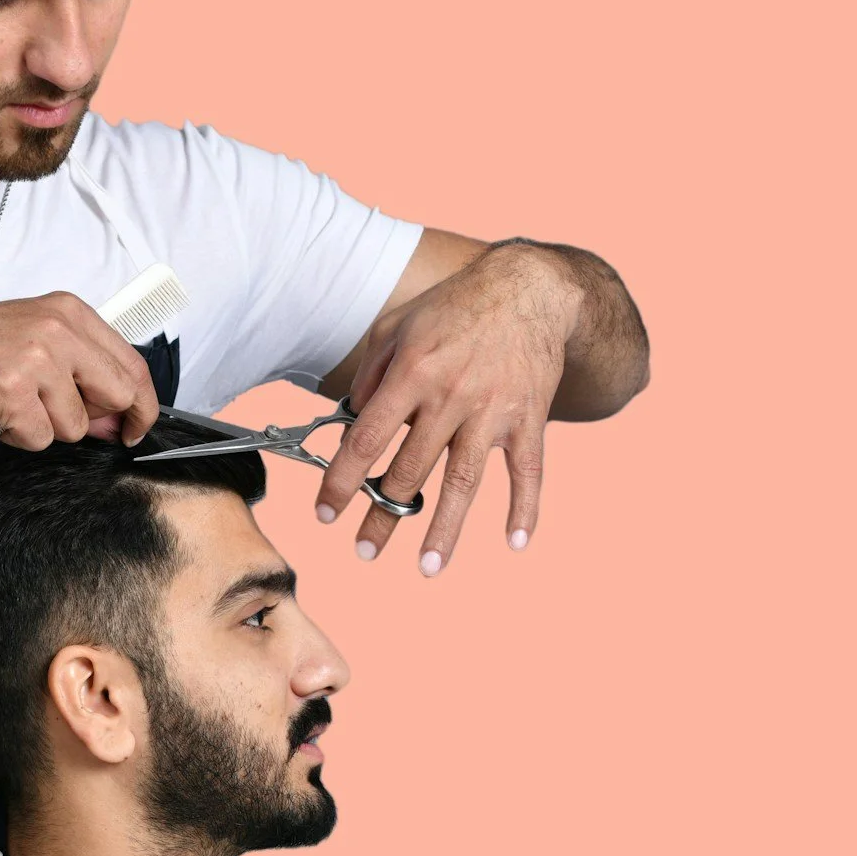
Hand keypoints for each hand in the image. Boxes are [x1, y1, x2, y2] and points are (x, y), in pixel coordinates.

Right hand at [0, 292, 159, 448]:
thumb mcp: (32, 338)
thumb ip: (79, 370)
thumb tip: (117, 418)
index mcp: (70, 313)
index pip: (132, 364)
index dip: (142, 403)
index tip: (137, 425)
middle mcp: (59, 331)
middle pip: (118, 394)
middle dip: (97, 420)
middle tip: (60, 418)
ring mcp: (36, 361)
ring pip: (75, 425)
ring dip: (44, 428)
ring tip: (11, 405)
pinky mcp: (13, 393)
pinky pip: (39, 439)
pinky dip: (17, 437)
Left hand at [314, 244, 577, 571]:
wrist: (530, 288)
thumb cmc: (456, 306)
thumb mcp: (398, 324)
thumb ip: (371, 373)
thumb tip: (351, 420)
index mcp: (412, 372)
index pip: (366, 439)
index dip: (341, 481)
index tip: (326, 513)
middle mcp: (450, 395)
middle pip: (410, 470)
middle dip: (383, 515)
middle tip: (364, 550)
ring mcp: (493, 411)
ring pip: (464, 481)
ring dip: (445, 528)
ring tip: (428, 567)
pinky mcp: (529, 418)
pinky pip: (527, 472)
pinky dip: (525, 508)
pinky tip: (515, 542)